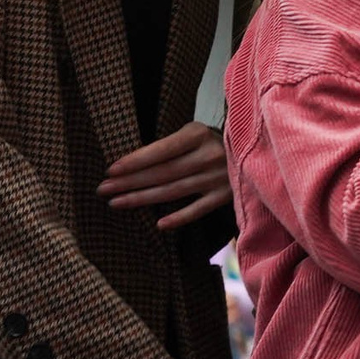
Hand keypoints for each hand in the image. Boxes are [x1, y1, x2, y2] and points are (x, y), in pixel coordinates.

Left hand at [100, 121, 230, 230]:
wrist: (256, 150)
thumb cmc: (212, 142)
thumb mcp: (194, 133)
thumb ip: (170, 146)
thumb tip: (131, 165)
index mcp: (198, 135)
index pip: (161, 150)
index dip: (135, 161)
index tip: (110, 171)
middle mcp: (209, 155)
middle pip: (163, 172)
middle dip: (130, 182)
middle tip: (103, 190)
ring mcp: (219, 177)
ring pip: (174, 191)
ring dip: (143, 198)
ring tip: (116, 203)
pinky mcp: (227, 195)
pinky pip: (199, 209)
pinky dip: (179, 218)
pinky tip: (159, 225)